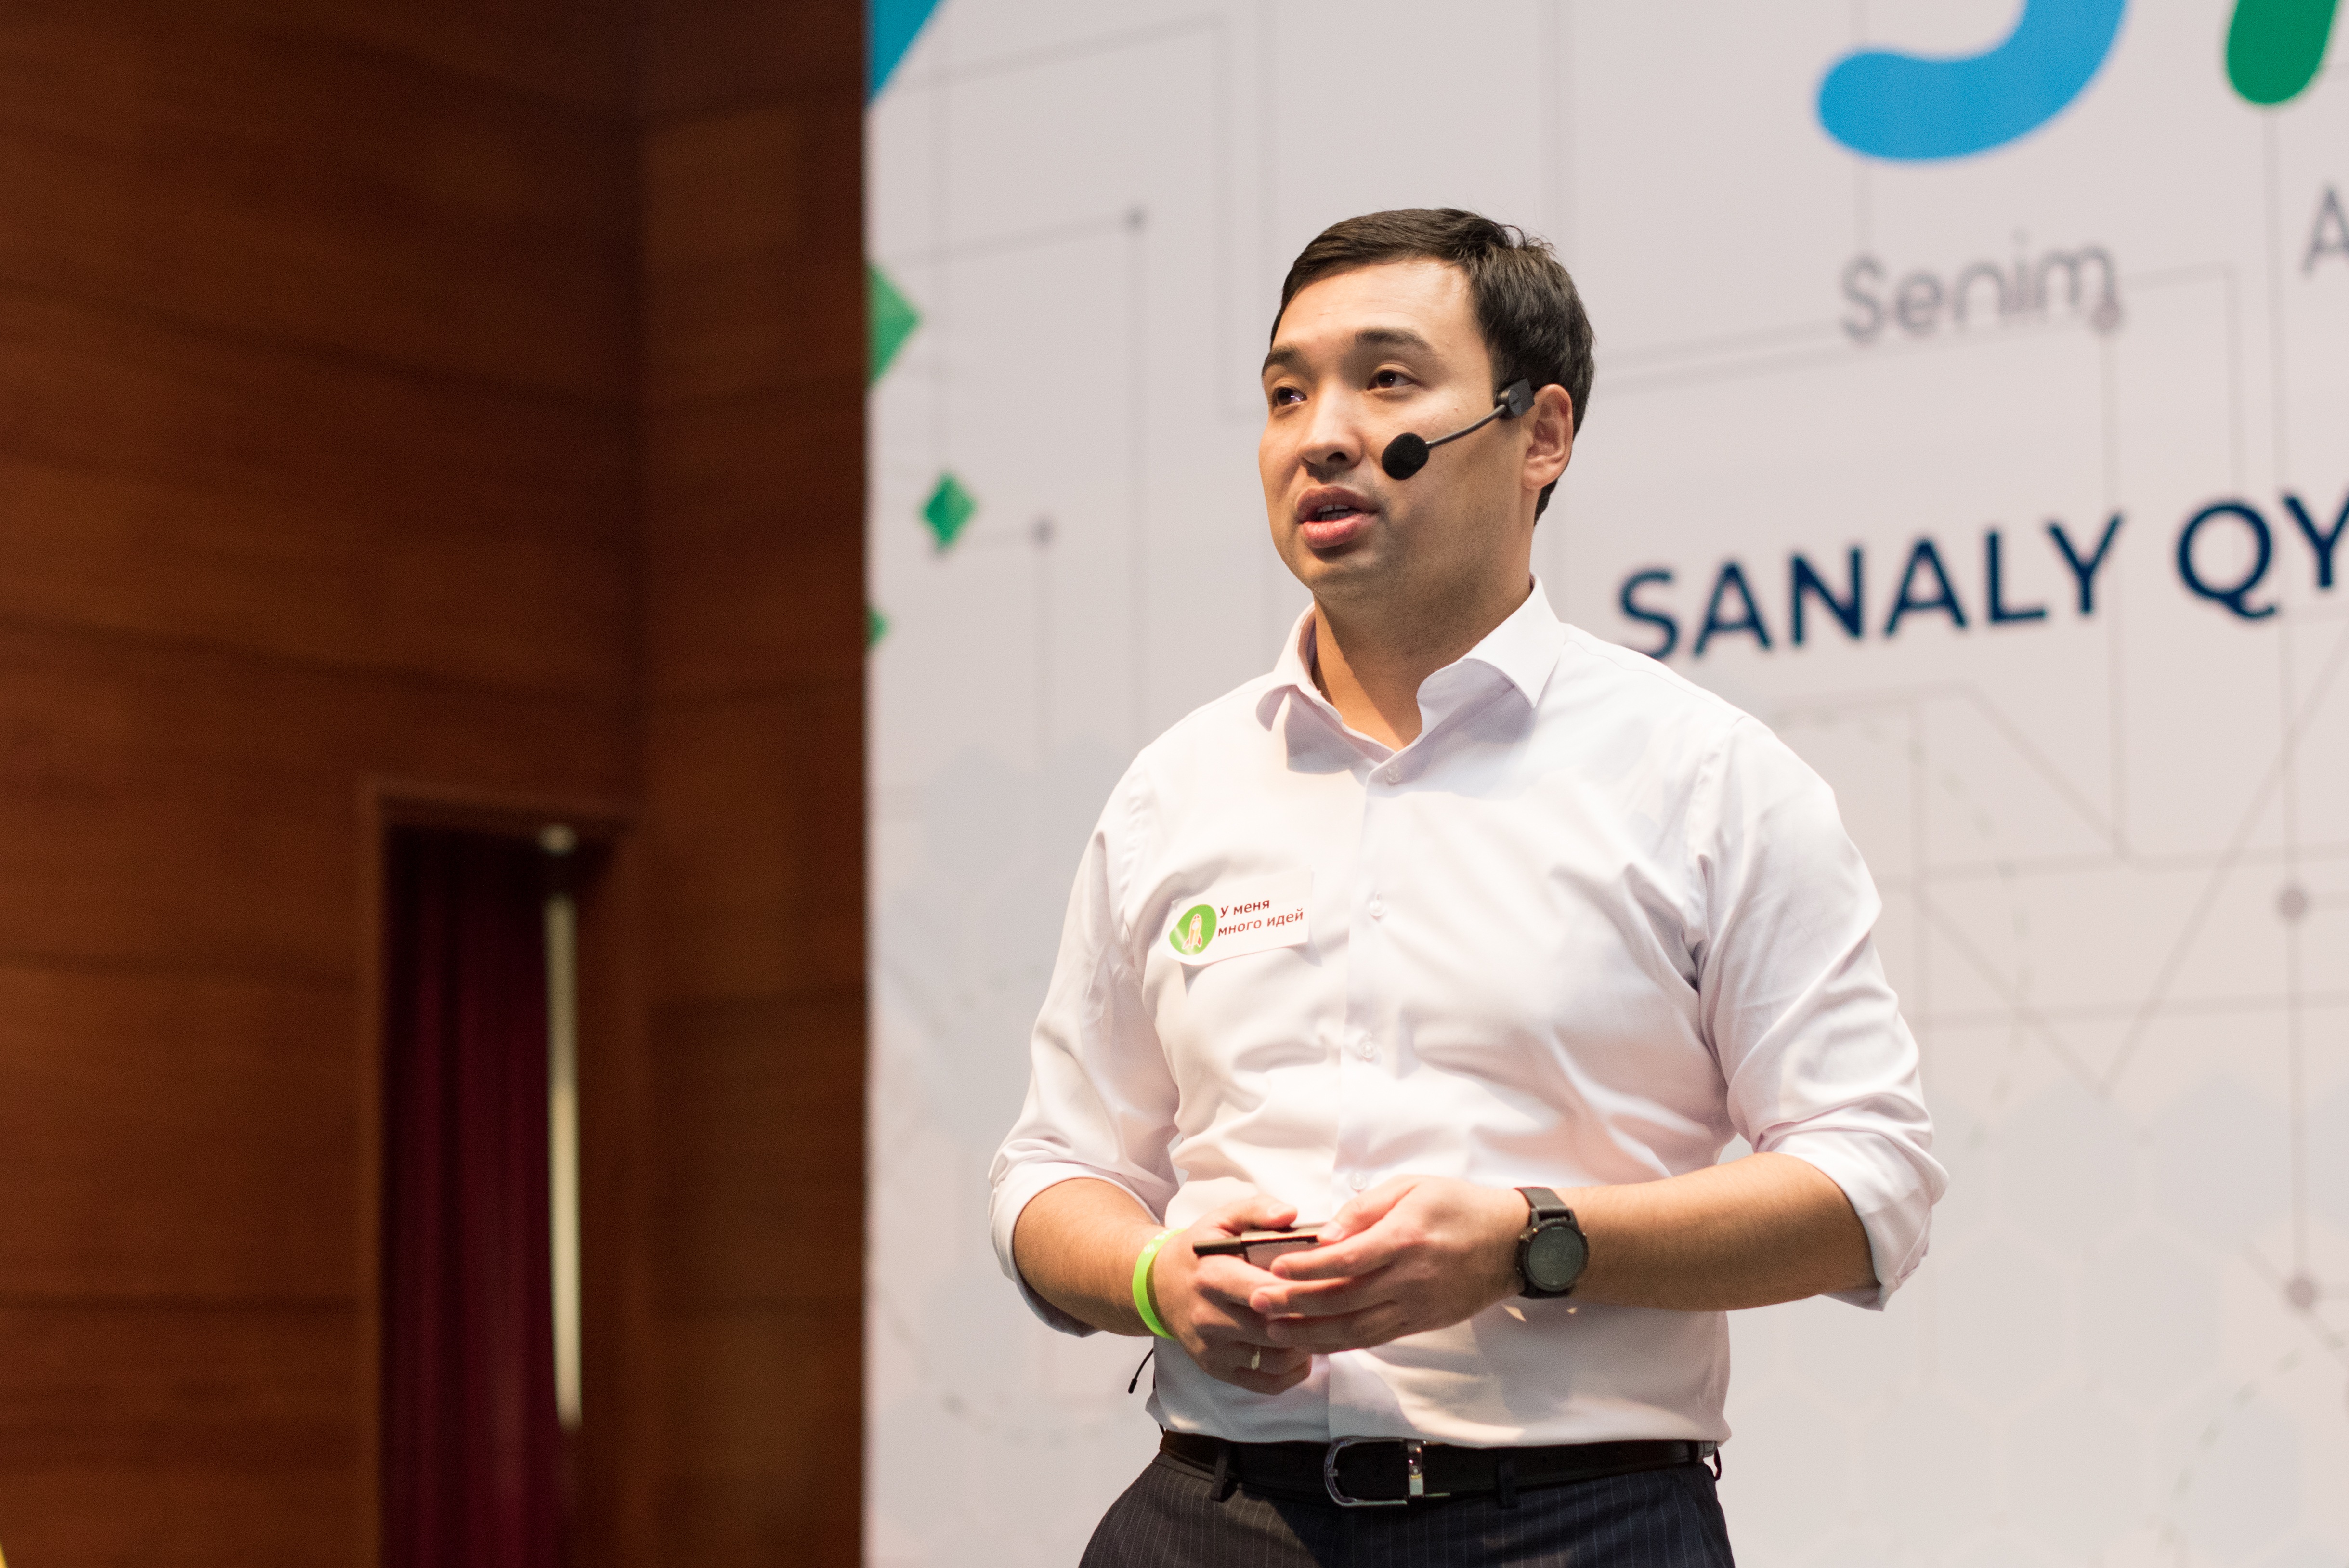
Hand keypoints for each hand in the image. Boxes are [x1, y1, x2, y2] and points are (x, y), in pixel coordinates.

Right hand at [1150, 1195, 1318, 1394]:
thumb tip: (1290, 1213)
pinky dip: (1292, 1372)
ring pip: (1275, 1359)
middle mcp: (1208, 1317)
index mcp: (1212, 1275)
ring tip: (1317, 1325)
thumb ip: (1257, 1210)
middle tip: (1332, 1305)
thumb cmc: (1201, 1251)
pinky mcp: (1217, 1370)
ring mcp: (1212, 1349)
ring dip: (1305, 1345)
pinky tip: (1300, 1350)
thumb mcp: (1223, 1218)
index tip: (1327, 1280)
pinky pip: (1266, 1383)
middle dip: (1308, 1318)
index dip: (1300, 1288)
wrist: (1160, 1286)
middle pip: (1274, 1328)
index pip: (1265, 1289)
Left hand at [1247, 1176, 1526, 1351]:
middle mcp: (1410, 1279)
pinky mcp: (1421, 1322)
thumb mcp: (1412, 1187)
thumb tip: (1326, 1235)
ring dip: (1311, 1332)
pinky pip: (1374, 1337)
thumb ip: (1365, 1209)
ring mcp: (1417, 1306)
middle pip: (1343, 1299)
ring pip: (1356, 1328)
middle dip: (1295, 1305)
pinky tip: (1314, 1340)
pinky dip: (1341, 1342)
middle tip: (1256, 1303)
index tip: (1275, 1269)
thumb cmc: (1459, 1206)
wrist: (1513, 1243)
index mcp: (1406, 1238)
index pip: (1346, 1260)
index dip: (1307, 1268)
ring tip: (1274, 1330)